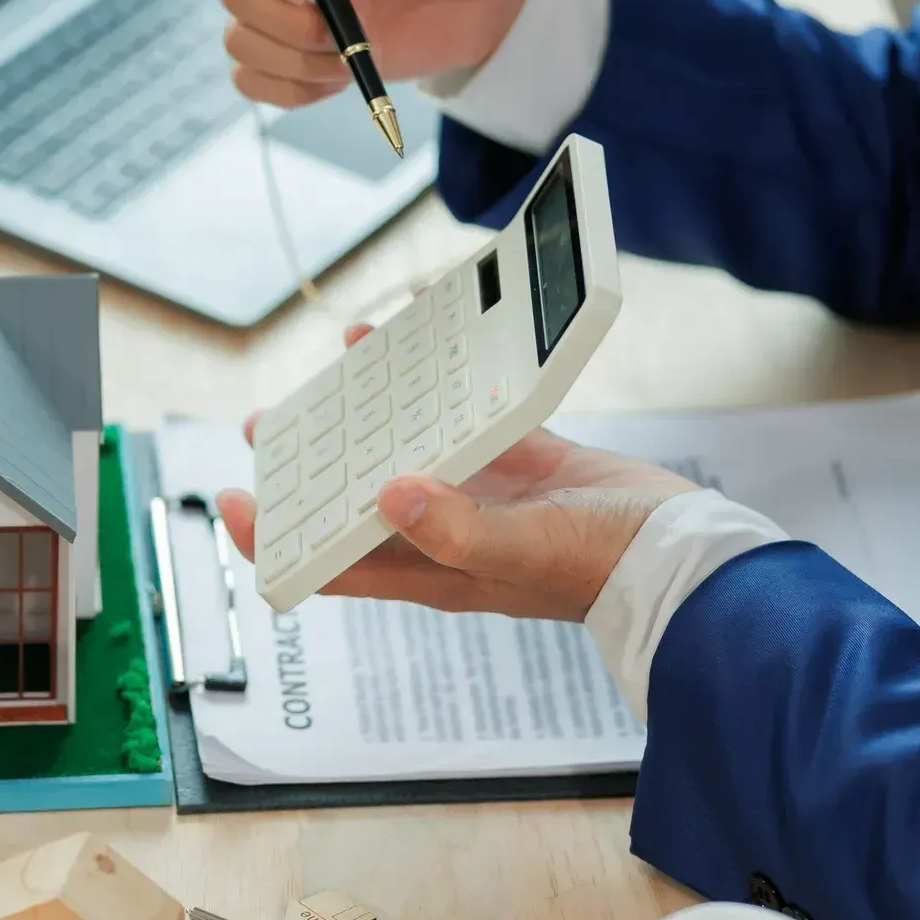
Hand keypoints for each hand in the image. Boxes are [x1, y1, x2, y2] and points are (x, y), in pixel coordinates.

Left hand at [217, 325, 695, 619]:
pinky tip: (415, 350)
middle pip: (353, 500)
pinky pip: (459, 416)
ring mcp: (479, 493)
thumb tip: (386, 494)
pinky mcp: (518, 458)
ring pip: (403, 451)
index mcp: (429, 568)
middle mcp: (442, 532)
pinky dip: (434, 384)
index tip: (233, 502)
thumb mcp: (524, 550)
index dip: (276, 539)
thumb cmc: (606, 566)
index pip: (331, 560)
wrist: (686, 555)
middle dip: (309, 467)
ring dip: (366, 417)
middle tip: (270, 424)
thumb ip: (455, 528)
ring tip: (332, 375)